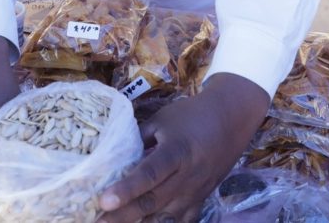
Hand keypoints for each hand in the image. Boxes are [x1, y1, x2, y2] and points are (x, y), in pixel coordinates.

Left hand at [98, 73, 269, 222]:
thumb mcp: (162, 120)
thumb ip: (138, 140)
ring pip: (164, 217)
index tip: (103, 200)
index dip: (126, 189)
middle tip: (96, 221)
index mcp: (177, 151)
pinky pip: (180, 222)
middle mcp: (187, 177)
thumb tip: (112, 157)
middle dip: (122, 215)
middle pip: (152, 202)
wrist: (231, 120)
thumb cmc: (192, 115)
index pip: (149, 174)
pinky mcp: (200, 201)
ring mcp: (195, 193)